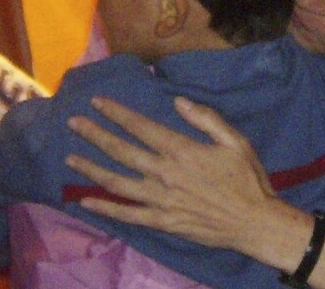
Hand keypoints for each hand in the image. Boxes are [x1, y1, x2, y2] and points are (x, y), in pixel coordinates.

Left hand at [65, 95, 276, 250]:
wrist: (254, 222)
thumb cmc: (247, 179)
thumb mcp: (235, 141)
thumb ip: (206, 119)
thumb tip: (178, 101)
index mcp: (182, 150)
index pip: (141, 127)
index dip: (116, 113)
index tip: (97, 102)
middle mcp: (165, 173)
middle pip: (121, 151)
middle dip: (95, 135)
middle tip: (73, 123)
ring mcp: (160, 200)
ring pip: (117, 182)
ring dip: (91, 169)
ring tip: (70, 158)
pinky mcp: (162, 221)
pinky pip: (127, 215)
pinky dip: (105, 208)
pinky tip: (86, 201)